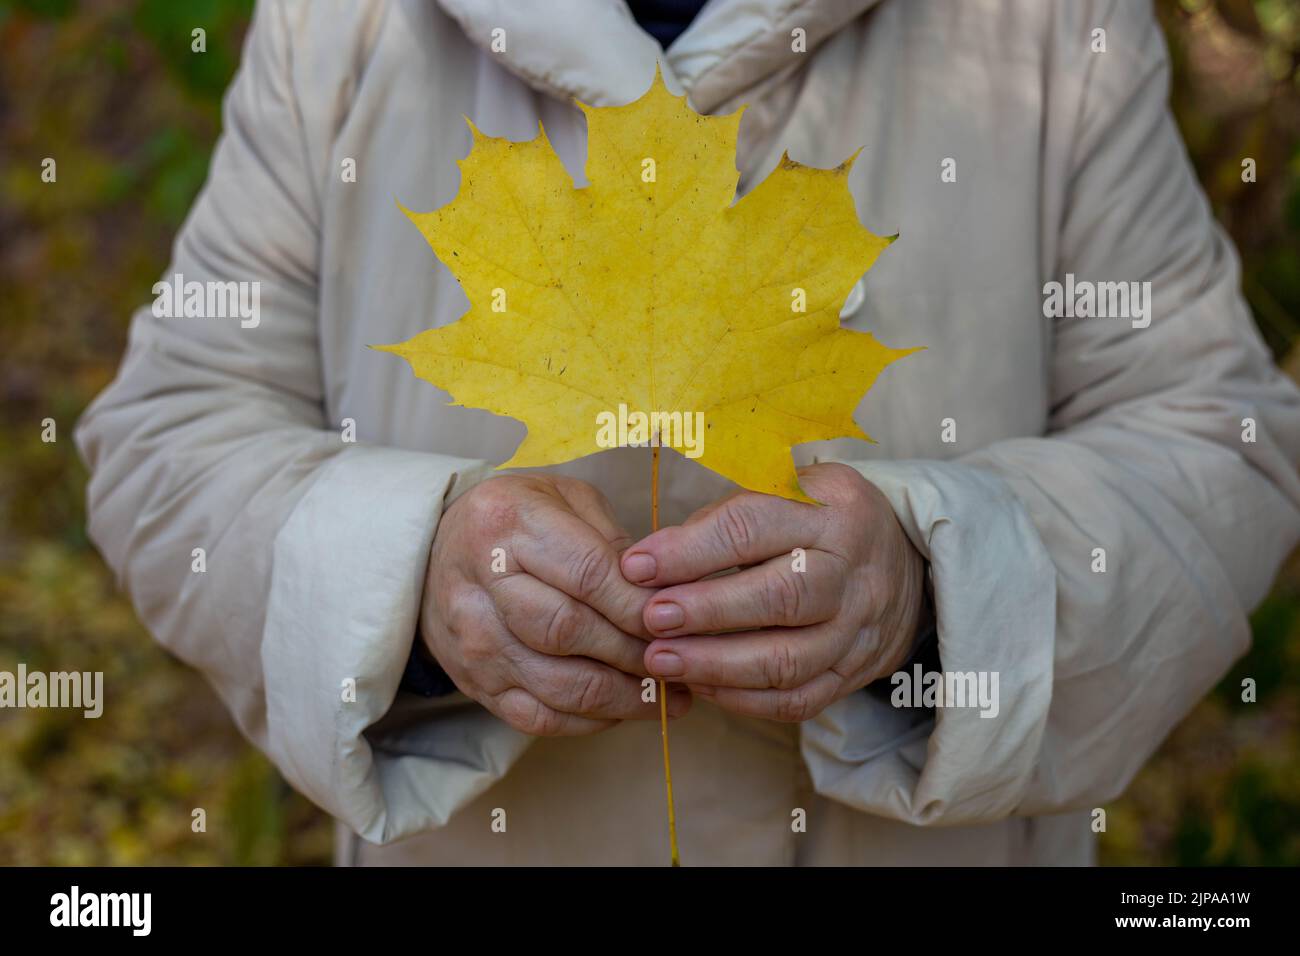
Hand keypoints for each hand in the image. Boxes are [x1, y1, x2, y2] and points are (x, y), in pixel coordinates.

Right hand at [422, 474, 690, 734]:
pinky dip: (591, 721)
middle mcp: (482, 584)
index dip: (638, 604)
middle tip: (682, 661)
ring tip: (670, 696)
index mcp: (509, 525)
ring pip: (558, 685)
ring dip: (623, 698)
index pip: (586, 574)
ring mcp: (474, 641)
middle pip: (570, 632)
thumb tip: (664, 595)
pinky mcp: (475, 684)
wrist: (438, 552)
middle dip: (635, 653)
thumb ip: (613, 542)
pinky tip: (626, 709)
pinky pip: (539, 717)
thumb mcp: (566, 500)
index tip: (681, 620)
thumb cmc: (521, 519)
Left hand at [620, 462, 927, 721]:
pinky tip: (700, 687)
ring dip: (717, 665)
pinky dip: (744, 700)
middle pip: (782, 596)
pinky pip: (798, 699)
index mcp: (831, 508)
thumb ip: (723, 518)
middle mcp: (852, 568)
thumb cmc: (815, 521)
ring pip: (790, 658)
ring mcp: (858, 626)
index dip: (691, 549)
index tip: (637, 566)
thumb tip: (649, 562)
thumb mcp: (784, 491)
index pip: (754, 526)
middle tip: (650, 620)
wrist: (902, 564)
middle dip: (707, 611)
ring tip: (660, 662)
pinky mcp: (854, 673)